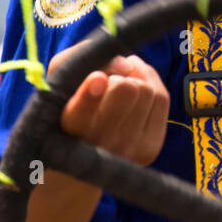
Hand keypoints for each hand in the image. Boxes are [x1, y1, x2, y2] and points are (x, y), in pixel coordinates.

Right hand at [47, 45, 170, 167]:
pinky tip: (136, 86)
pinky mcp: (150, 148)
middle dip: (118, 77)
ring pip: (146, 91)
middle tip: (109, 80)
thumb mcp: (60, 80)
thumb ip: (80, 60)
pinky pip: (161, 98)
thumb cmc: (68, 107)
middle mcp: (99, 143)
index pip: (84, 109)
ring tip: (122, 83)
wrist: (79, 161)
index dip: (92, 91)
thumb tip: (128, 63)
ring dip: (136, 79)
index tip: (97, 78)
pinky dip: (150, 83)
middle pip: (125, 88)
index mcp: (69, 127)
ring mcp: (127, 149)